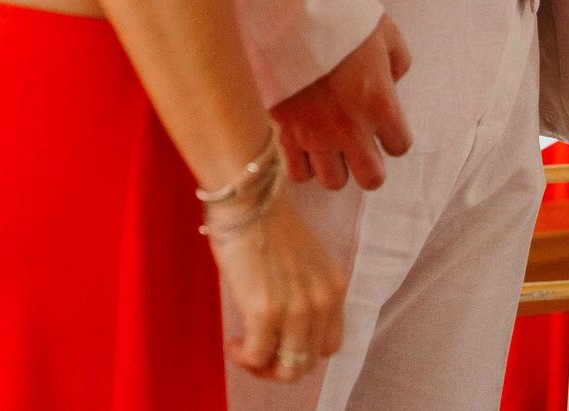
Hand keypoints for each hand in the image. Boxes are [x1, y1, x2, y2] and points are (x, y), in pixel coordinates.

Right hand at [210, 194, 347, 384]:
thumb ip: (304, 293)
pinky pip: (257, 357)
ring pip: (288, 369)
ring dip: (263, 366)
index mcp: (334, 288)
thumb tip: (284, 326)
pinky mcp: (266, 312)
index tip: (279, 342)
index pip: (330, 345)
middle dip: (281, 364)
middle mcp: (322, 301)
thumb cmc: (266, 222)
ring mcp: (297, 309)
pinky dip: (244, 357)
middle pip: (309, 361)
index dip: (302, 351)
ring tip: (245, 349)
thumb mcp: (304, 262)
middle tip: (257, 351)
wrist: (249, 198)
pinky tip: (234, 342)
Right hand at [273, 14, 413, 189]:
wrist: (290, 16)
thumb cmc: (342, 19)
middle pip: (371, 178)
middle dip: (370, 165)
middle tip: (361, 146)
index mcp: (380, 104)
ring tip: (331, 146)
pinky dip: (304, 165)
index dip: (394, 138)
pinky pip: (298, 173)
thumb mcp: (387, 34)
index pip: (400, 147)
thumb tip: (391, 81)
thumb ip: (398, 63)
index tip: (385, 127)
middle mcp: (351, 129)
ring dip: (336, 166)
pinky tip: (306, 146)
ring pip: (333, 181)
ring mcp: (316, 135)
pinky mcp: (285, 133)